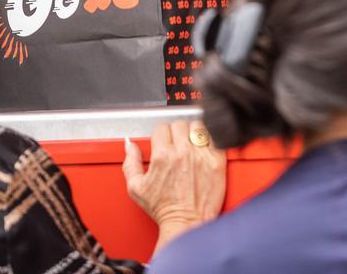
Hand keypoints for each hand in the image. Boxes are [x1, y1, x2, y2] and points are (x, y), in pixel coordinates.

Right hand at [123, 120, 226, 248]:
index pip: (162, 127)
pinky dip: (210, 140)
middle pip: (180, 124)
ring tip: (191, 144)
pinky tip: (205, 148)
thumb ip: (130, 162)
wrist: (186, 223)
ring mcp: (202, 156)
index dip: (161, 135)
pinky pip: (215, 138)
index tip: (163, 142)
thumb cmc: (163, 209)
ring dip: (194, 133)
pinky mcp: (217, 162)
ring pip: (198, 127)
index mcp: (163, 156)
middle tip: (177, 143)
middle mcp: (183, 153)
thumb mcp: (136, 188)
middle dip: (176, 132)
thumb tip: (129, 144)